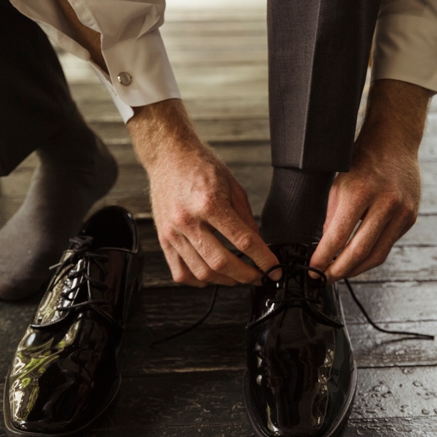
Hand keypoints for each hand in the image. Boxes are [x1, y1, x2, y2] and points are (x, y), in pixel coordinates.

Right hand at [128, 100, 278, 286]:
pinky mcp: (163, 239)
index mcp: (210, 204)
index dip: (262, 259)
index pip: (243, 241)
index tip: (273, 268)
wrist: (169, 156)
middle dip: (246, 275)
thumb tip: (258, 244)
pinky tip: (211, 275)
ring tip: (237, 277)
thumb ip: (246, 218)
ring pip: (201, 272)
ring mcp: (173, 232)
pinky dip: (198, 280)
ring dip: (224, 280)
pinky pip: (180, 272)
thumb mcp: (233, 186)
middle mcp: (188, 220)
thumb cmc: (200, 166)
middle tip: (258, 276)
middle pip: (221, 262)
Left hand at [309, 80, 431, 282]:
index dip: (323, 258)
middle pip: (359, 252)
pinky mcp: (411, 218)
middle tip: (324, 278)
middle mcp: (385, 204)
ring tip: (340, 273)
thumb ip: (332, 217)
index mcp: (361, 192)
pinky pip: (388, 244)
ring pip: (377, 255)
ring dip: (356, 269)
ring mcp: (402, 212)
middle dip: (339, 271)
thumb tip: (326, 247)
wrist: (395, 142)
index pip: (338, 237)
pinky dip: (372, 255)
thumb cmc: (362, 159)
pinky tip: (358, 259)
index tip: (313, 269)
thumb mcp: (338, 183)